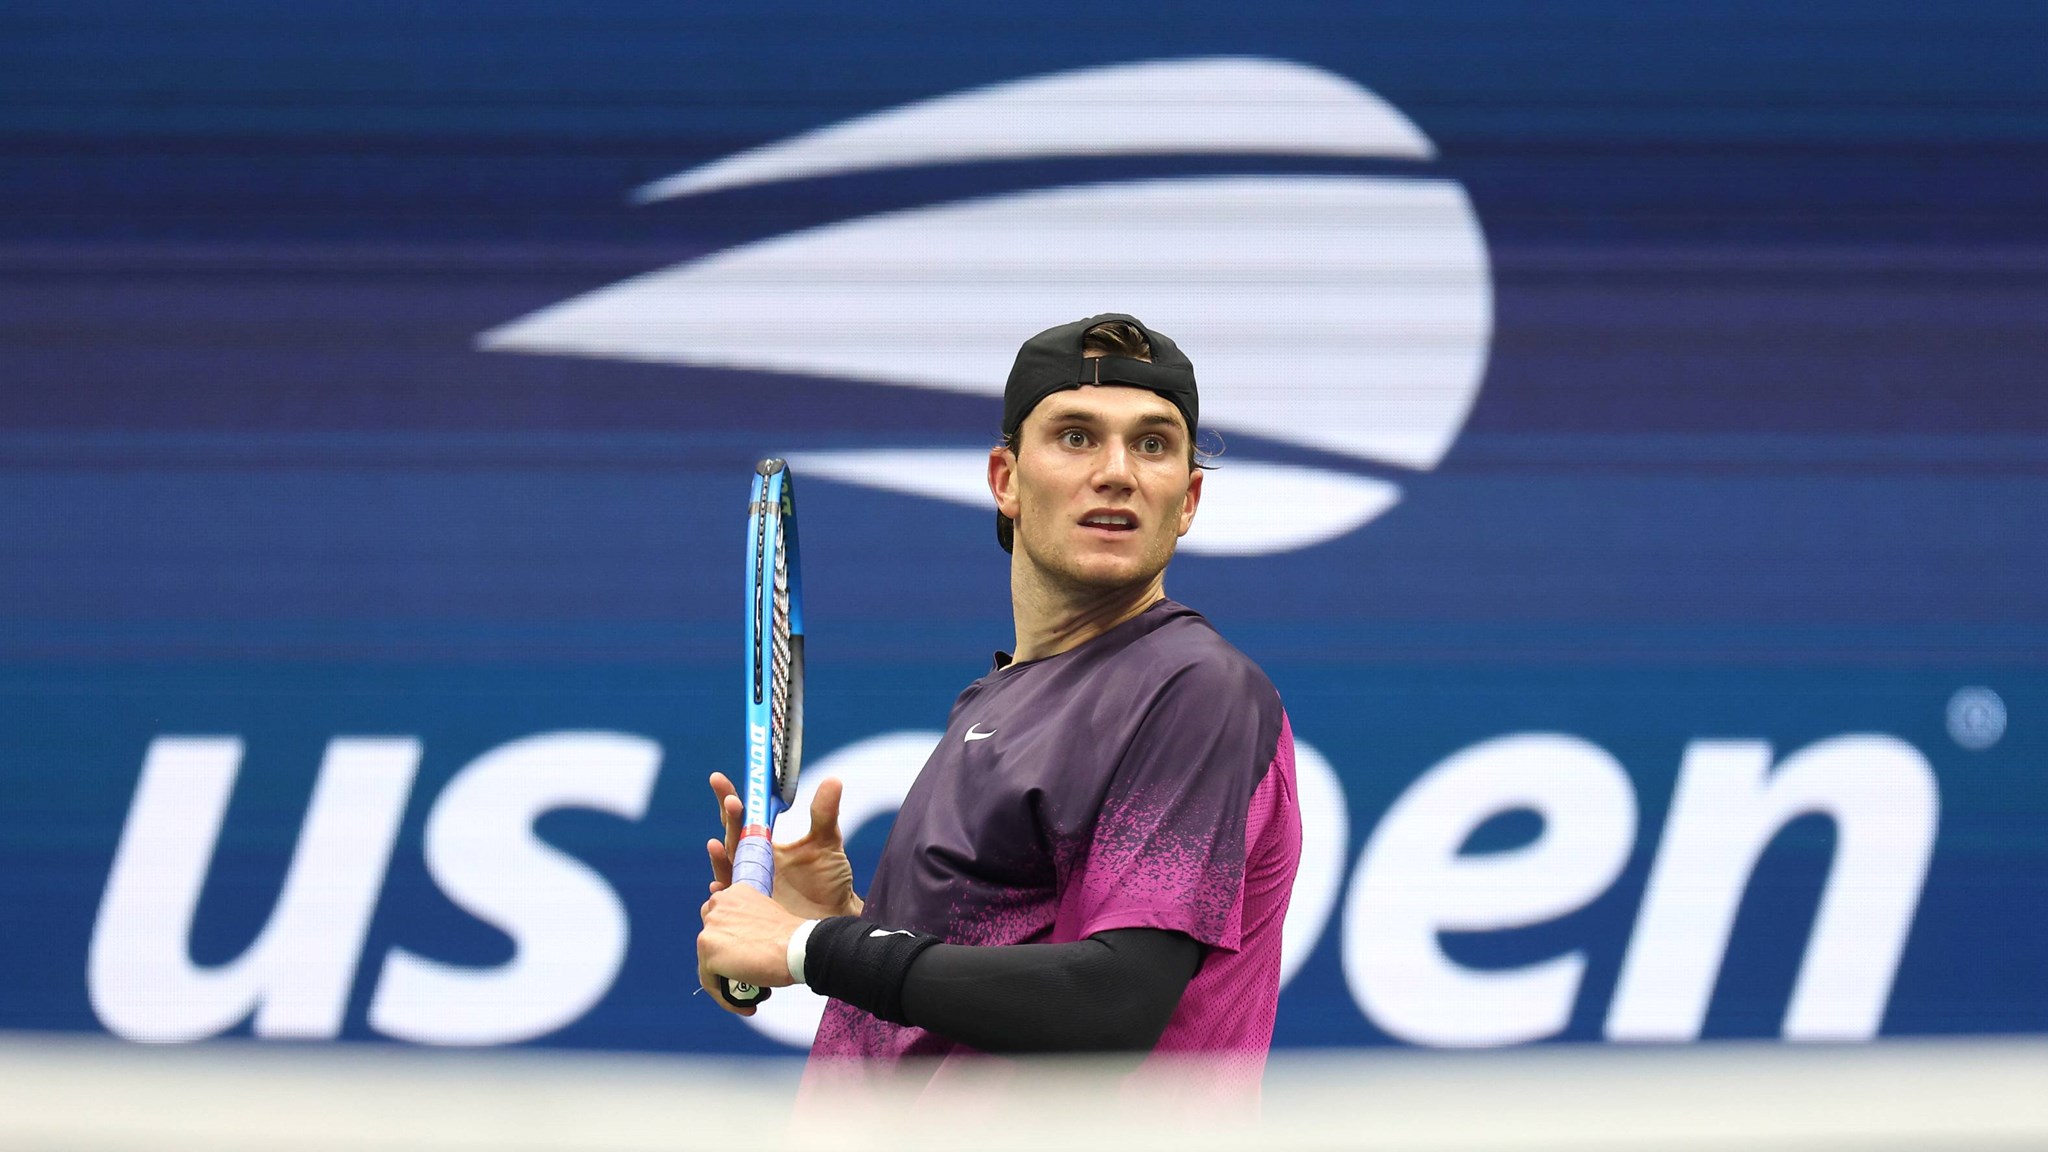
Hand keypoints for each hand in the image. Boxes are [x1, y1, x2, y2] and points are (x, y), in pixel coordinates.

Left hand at [697, 883, 803, 1015]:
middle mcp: (718, 905)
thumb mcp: (767, 916)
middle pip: (711, 939)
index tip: (744, 954)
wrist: (798, 947)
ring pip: (709, 963)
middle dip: (726, 958)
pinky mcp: (709, 953)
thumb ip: (748, 922)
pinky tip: (747, 1005)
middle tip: (748, 971)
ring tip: (751, 992)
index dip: (730, 940)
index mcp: (733, 893)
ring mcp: (710, 929)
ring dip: (727, 979)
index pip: (720, 919)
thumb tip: (739, 942)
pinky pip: (711, 983)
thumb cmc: (792, 936)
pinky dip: (726, 998)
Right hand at [706, 773, 862, 919]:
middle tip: (731, 801)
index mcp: (765, 843)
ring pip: (726, 868)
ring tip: (717, 843)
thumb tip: (833, 781)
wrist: (834, 917)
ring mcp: (750, 886)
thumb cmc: (829, 881)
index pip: (743, 817)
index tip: (718, 779)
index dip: (728, 798)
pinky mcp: (752, 910)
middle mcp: (753, 862)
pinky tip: (718, 887)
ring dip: (719, 856)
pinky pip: (731, 901)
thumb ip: (824, 814)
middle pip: (732, 837)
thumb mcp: (827, 844)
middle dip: (730, 819)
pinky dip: (724, 893)